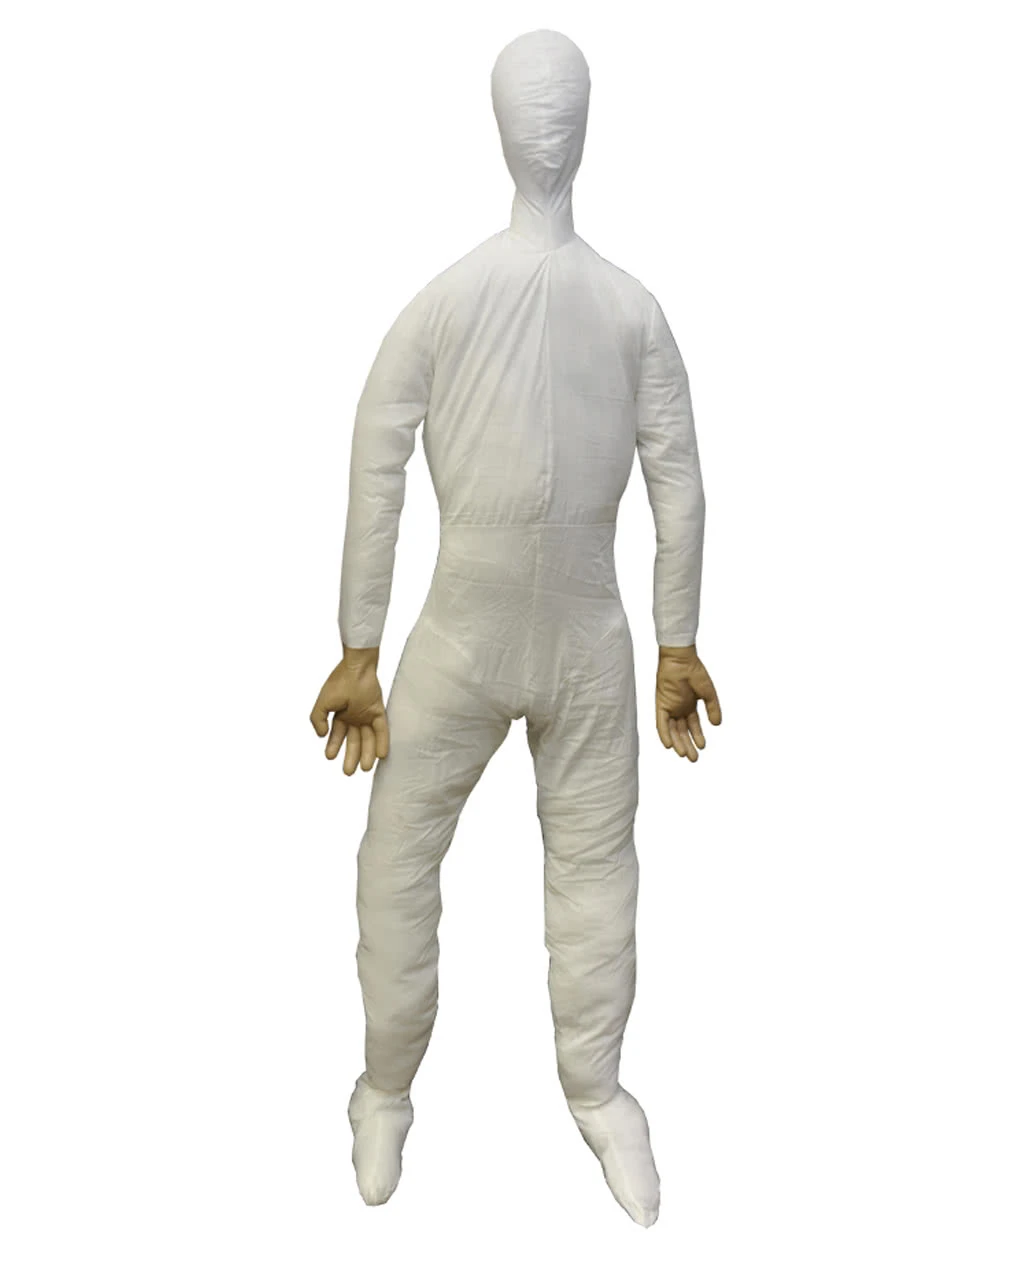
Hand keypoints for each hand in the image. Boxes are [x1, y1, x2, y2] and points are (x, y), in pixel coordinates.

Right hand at [310, 647, 388, 775]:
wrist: (356, 668)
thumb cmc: (339, 682)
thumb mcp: (323, 702)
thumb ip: (318, 719)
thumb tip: (322, 735)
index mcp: (341, 715)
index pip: (338, 735)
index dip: (334, 746)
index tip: (330, 757)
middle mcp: (354, 717)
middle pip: (354, 741)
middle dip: (351, 756)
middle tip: (348, 773)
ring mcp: (367, 715)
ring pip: (368, 738)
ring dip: (367, 753)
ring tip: (365, 769)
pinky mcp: (379, 711)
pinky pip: (382, 729)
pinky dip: (382, 741)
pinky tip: (381, 755)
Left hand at [655, 645, 721, 761]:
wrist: (682, 660)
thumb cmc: (695, 671)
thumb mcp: (708, 693)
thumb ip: (713, 708)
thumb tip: (717, 724)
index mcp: (689, 705)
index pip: (692, 726)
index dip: (697, 736)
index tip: (703, 747)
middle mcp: (678, 708)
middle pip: (682, 731)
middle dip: (688, 745)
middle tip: (694, 759)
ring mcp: (669, 707)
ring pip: (672, 730)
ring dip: (678, 743)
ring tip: (685, 754)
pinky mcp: (661, 704)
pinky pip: (661, 723)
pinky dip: (664, 734)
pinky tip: (670, 745)